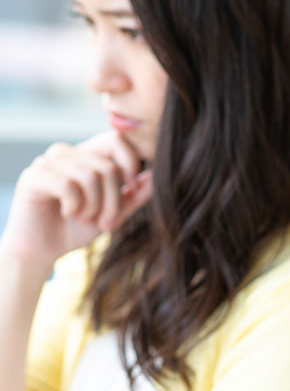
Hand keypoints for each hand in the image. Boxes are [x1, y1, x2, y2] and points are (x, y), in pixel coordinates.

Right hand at [0, 131, 152, 270]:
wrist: (42, 250)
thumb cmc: (77, 228)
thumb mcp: (114, 212)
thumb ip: (135, 194)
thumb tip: (156, 174)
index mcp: (87, 155)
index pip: (117, 139)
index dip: (131, 162)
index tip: (132, 189)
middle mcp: (67, 153)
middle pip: (108, 166)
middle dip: (114, 200)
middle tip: (107, 222)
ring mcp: (48, 162)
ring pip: (89, 176)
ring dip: (94, 206)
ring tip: (84, 217)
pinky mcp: (33, 176)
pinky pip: (67, 185)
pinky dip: (75, 206)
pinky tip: (67, 213)